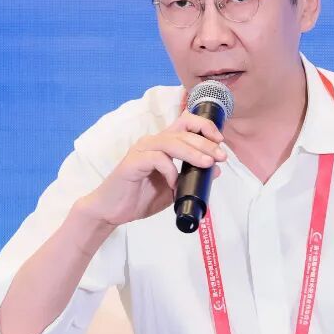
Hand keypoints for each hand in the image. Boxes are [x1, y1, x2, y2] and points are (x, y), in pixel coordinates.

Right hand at [77, 111, 226, 226]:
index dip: (205, 127)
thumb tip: (215, 170)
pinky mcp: (133, 162)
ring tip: (208, 163)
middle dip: (206, 143)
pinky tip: (175, 184)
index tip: (220, 141)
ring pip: (172, 141)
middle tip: (220, 156)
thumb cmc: (141, 197)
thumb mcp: (174, 188)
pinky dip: (170, 171)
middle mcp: (153, 142)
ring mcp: (142, 150)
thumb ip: (192, 178)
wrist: (112, 211)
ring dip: (193, 152)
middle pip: (184, 131)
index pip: (186, 123)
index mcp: (163, 144)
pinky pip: (157, 159)